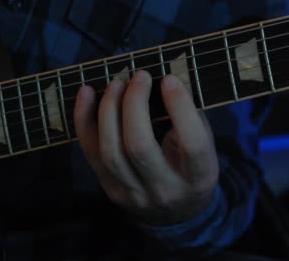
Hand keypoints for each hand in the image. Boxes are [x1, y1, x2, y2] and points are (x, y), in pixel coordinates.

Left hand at [73, 70, 218, 224]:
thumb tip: (167, 78)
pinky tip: (87, 93)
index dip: (180, 108)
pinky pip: (90, 153)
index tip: (169, 79)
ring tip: (116, 83)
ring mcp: (135, 193)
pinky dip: (84, 120)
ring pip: (112, 152)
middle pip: (140, 147)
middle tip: (139, 76)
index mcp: (199, 176)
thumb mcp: (205, 144)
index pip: (192, 144)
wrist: (177, 212)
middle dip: (135, 105)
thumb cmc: (191, 165)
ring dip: (109, 110)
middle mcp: (166, 189)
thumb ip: (190, 116)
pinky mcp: (111, 189)